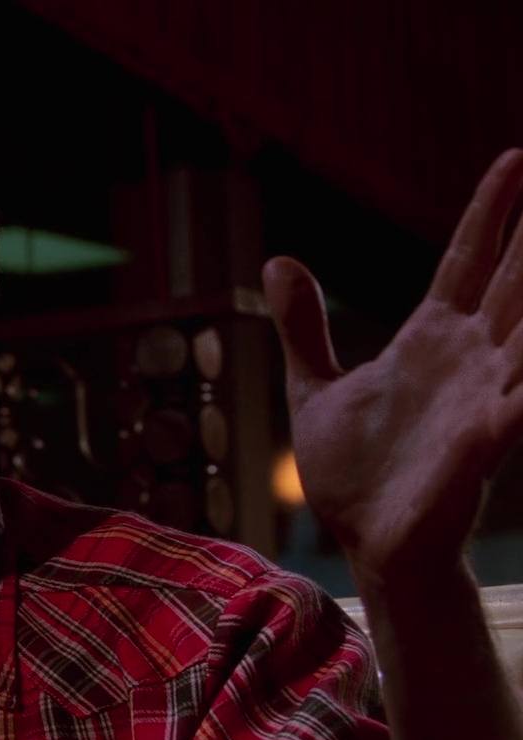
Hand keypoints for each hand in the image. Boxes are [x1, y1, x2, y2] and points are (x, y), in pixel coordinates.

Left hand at [265, 148, 522, 574]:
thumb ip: (304, 326)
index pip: (469, 258)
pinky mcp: (488, 438)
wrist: (368, 542)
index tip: (515, 158)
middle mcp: (469, 357)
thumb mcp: (315, 386)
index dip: (491, 210)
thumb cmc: (355, 471)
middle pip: (515, 277)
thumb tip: (279, 259)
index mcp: (431, 339)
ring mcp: (485, 394)